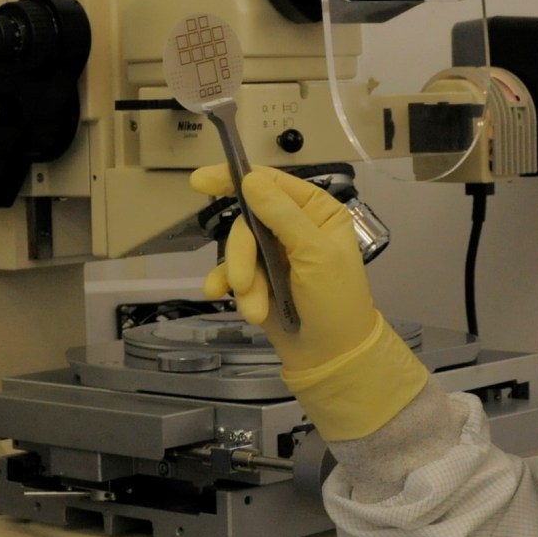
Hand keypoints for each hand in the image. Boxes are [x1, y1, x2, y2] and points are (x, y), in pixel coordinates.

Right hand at [193, 164, 374, 372]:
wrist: (332, 359)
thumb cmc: (336, 302)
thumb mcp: (315, 255)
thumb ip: (283, 216)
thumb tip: (251, 179)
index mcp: (317, 212)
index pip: (273, 184)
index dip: (236, 178)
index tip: (201, 181)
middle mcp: (295, 228)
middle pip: (248, 221)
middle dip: (242, 254)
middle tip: (242, 282)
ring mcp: (275, 254)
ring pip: (238, 249)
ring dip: (242, 280)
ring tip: (254, 309)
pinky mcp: (259, 279)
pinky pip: (230, 272)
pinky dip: (225, 285)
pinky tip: (219, 297)